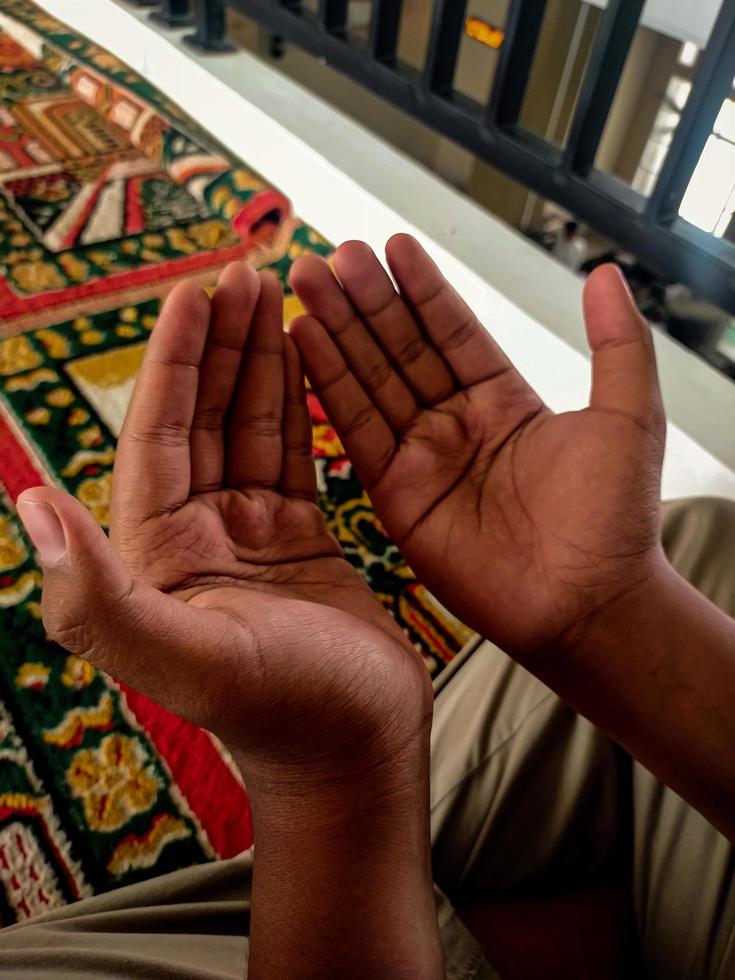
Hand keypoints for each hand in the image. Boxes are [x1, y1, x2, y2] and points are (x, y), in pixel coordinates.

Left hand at [16, 263, 431, 784]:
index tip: (195, 291)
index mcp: (157, 551)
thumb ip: (100, 596)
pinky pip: (293, 453)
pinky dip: (296, 402)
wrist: (356, 749)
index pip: (159, 433)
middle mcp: (195, 534)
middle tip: (245, 272)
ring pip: (249, 426)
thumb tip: (31, 503)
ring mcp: (248, 534)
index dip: (173, 359)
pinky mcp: (299, 539)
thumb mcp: (188, 658)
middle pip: (203, 416)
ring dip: (257, 360)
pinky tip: (302, 358)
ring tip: (275, 294)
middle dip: (220, 342)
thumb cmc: (282, 710)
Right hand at [289, 236, 666, 660]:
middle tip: (332, 251)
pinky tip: (305, 340)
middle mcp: (456, 424)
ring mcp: (422, 459)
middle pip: (401, 349)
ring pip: (371, 381)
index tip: (392, 244)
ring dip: (337, 331)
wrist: (588, 603)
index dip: (422, 289)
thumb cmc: (614, 516)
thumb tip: (605, 275)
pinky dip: (329, 387)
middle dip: (367, 301)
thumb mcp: (629, 415)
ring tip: (306, 279)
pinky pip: (356, 432)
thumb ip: (616, 343)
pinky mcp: (395, 496)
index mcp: (504, 401)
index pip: (453, 331)